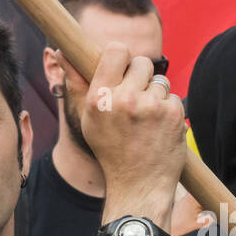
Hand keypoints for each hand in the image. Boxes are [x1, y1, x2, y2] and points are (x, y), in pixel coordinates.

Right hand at [80, 42, 184, 222]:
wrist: (139, 186)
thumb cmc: (110, 151)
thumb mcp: (87, 119)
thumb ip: (77, 83)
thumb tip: (62, 52)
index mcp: (100, 98)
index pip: (117, 50)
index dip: (121, 56)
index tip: (122, 69)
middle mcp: (125, 99)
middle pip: (142, 63)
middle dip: (141, 77)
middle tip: (135, 98)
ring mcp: (152, 106)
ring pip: (160, 80)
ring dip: (155, 95)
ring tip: (146, 118)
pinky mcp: (173, 114)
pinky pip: (173, 97)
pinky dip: (168, 110)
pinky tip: (158, 128)